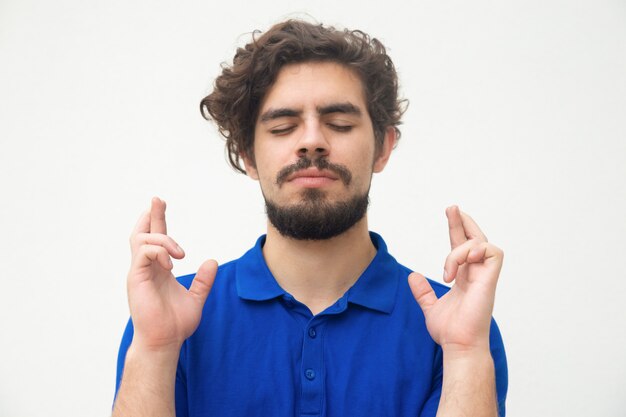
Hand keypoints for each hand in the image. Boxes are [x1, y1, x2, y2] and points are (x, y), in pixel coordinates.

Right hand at [126, 197, 216, 350]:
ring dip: (163, 238)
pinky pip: (143, 253)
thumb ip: (203, 280)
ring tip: (181, 254)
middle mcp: (146, 268)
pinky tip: (172, 262)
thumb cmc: (175, 324)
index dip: (158, 221)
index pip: (156, 239)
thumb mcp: (196, 298)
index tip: (161, 204)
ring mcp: (139, 272)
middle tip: (158, 199)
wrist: (165, 341)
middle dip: (151, 215)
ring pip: (142, 240)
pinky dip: (159, 251)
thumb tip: (213, 261)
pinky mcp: (136, 278)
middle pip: (142, 233)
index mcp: (158, 269)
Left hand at [409, 206, 502, 352]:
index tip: (450, 212)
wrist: (458, 345)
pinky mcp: (490, 280)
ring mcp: (485, 276)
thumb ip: (423, 292)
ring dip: (459, 249)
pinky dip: (475, 251)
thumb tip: (413, 277)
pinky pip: (492, 252)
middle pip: (475, 238)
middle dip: (463, 221)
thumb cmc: (450, 331)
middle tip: (451, 207)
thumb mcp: (431, 307)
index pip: (462, 246)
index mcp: (465, 277)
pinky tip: (460, 264)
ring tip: (448, 270)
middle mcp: (477, 274)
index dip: (456, 228)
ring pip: (480, 243)